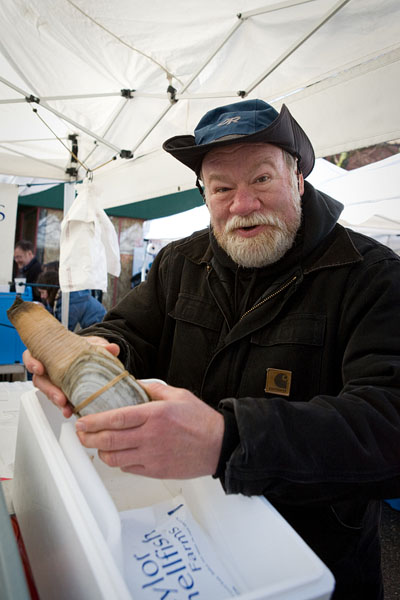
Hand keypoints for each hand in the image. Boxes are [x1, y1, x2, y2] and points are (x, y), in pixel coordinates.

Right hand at [23, 336, 119, 417]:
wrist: (88, 356)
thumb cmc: (81, 348)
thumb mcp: (90, 343)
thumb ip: (100, 346)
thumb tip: (112, 349)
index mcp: (47, 353)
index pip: (32, 357)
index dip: (32, 363)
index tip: (39, 368)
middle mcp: (47, 369)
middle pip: (41, 381)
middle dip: (50, 391)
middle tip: (60, 398)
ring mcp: (53, 382)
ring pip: (49, 394)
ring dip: (57, 402)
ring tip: (67, 408)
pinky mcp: (61, 392)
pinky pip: (59, 401)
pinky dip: (66, 406)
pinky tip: (72, 410)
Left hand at [75, 382, 224, 478]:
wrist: (218, 445)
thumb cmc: (201, 420)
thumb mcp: (178, 395)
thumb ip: (153, 388)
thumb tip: (134, 384)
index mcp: (155, 415)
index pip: (117, 418)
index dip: (94, 421)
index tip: (82, 421)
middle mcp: (151, 437)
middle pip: (109, 440)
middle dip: (89, 438)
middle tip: (81, 434)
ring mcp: (152, 456)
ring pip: (115, 458)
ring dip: (102, 452)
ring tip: (98, 444)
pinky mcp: (155, 471)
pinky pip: (128, 469)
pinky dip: (119, 462)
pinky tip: (120, 454)